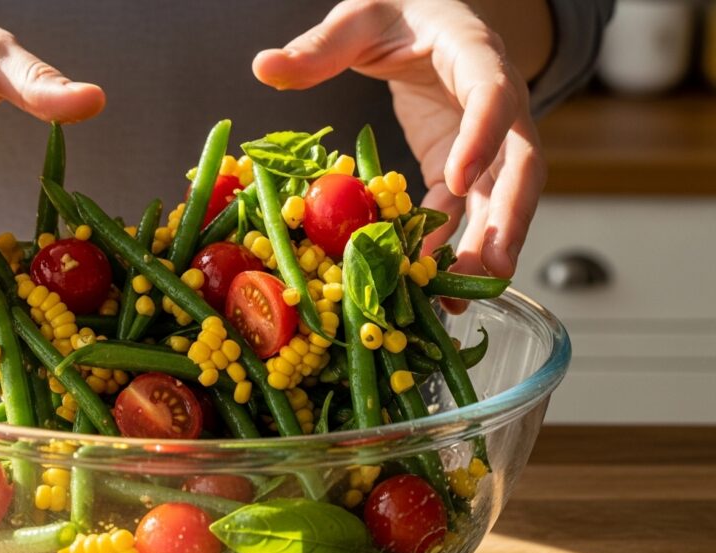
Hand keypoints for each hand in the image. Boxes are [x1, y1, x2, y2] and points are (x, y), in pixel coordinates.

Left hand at [253, 0, 545, 283]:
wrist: (425, 19)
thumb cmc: (399, 11)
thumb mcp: (359, 18)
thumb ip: (319, 45)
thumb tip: (264, 67)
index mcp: (475, 52)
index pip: (493, 92)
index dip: (481, 137)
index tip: (454, 180)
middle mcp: (497, 100)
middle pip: (520, 162)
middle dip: (509, 216)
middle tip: (491, 266)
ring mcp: (485, 139)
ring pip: (501, 197)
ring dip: (486, 245)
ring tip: (464, 293)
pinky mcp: (463, 165)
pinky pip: (464, 208)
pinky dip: (451, 242)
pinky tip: (430, 277)